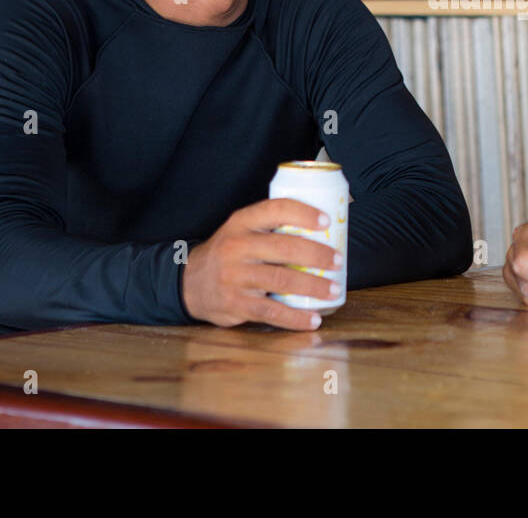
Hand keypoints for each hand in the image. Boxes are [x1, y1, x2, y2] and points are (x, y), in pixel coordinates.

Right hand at [181, 198, 342, 329]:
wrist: (189, 282)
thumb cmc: (229, 253)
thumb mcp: (241, 230)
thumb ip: (271, 227)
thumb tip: (324, 228)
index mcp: (242, 222)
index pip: (276, 209)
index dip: (304, 213)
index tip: (327, 221)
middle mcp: (237, 247)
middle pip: (284, 248)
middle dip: (317, 255)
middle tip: (338, 261)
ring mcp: (235, 276)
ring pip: (282, 280)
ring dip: (313, 286)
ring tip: (333, 290)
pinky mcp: (235, 304)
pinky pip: (271, 312)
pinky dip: (296, 317)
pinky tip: (314, 318)